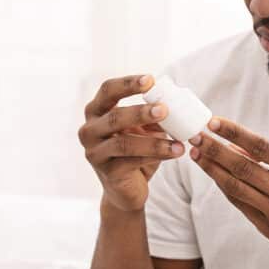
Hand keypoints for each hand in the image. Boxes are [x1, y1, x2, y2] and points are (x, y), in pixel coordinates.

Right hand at [79, 74, 185, 211]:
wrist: (125, 189)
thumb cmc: (133, 151)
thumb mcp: (142, 129)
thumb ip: (152, 115)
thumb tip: (177, 101)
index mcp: (96, 112)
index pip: (107, 91)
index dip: (128, 84)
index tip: (151, 79)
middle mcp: (89, 130)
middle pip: (114, 116)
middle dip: (140, 112)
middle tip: (164, 109)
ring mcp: (95, 153)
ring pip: (124, 143)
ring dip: (154, 141)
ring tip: (179, 141)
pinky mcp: (107, 172)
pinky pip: (132, 161)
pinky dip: (156, 156)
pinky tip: (175, 152)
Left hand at [188, 117, 268, 260]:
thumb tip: (235, 144)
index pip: (261, 146)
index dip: (234, 133)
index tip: (213, 122)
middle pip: (242, 167)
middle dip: (214, 150)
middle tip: (195, 137)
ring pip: (236, 187)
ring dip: (212, 169)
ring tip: (196, 154)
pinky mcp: (267, 228)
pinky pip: (239, 203)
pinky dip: (223, 186)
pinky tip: (212, 173)